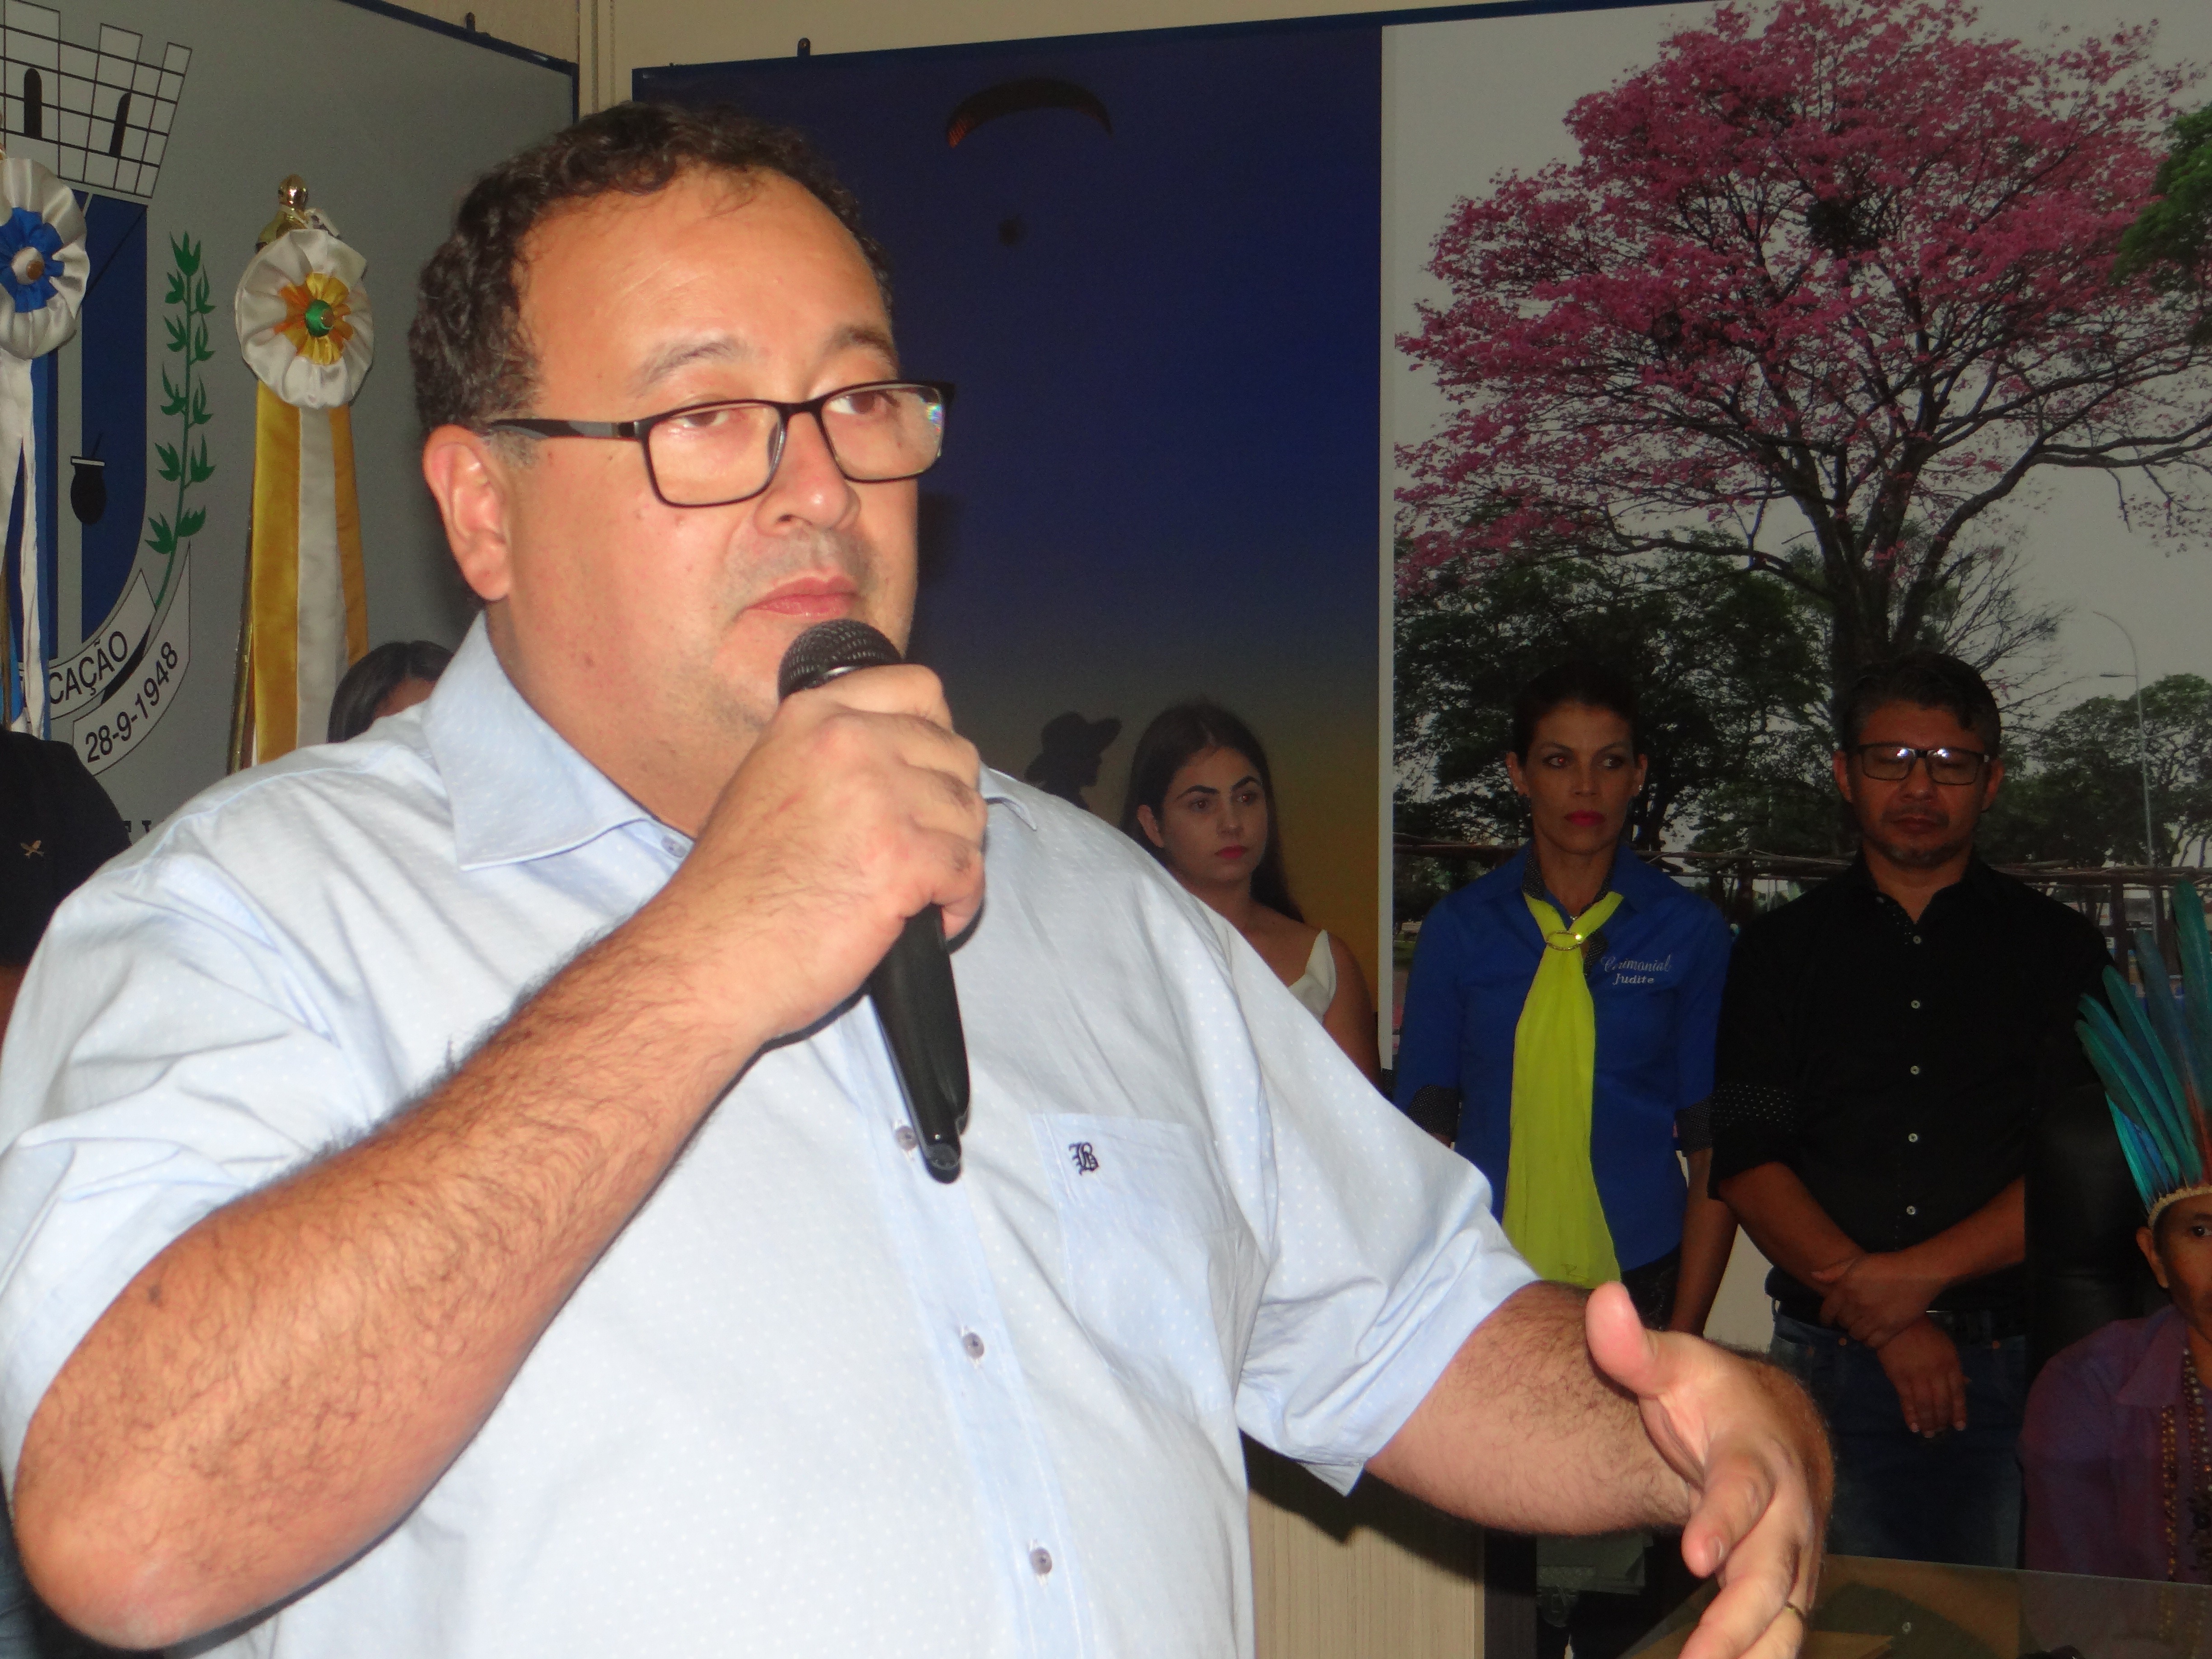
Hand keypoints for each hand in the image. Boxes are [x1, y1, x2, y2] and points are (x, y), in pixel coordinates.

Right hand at [635, 662, 986, 1055]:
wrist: (709, 956)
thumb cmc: (733, 888)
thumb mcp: (768, 779)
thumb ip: (832, 754)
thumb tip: (902, 758)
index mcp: (815, 716)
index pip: (920, 689)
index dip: (937, 734)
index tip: (926, 772)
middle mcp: (850, 743)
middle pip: (955, 755)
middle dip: (947, 806)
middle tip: (917, 846)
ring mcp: (880, 798)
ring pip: (969, 814)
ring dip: (954, 856)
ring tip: (915, 888)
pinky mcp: (903, 859)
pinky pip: (970, 870)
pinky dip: (958, 901)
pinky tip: (926, 917)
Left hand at [1586, 1284, 1827, 1658]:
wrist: (1774, 1425)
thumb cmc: (1713, 1398)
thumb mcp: (1673, 1364)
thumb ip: (1631, 1346)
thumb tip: (1602, 1301)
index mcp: (1757, 1456)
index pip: (1743, 1491)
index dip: (1723, 1522)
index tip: (1696, 1554)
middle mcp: (1787, 1513)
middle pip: (1771, 1571)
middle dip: (1739, 1617)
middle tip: (1700, 1657)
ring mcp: (1793, 1556)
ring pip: (1785, 1616)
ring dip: (1753, 1652)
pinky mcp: (1789, 1587)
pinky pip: (1780, 1633)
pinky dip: (1758, 1656)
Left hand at [1810, 1252, 1945, 1346]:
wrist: (1917, 1274)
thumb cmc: (1885, 1265)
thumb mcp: (1857, 1262)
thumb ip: (1834, 1271)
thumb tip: (1814, 1276)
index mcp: (1846, 1289)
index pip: (1828, 1310)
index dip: (1825, 1317)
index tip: (1827, 1321)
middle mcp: (1856, 1306)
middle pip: (1843, 1322)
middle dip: (1844, 1321)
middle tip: (1850, 1319)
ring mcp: (1873, 1319)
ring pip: (1855, 1335)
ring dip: (1856, 1331)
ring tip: (1861, 1326)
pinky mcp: (1890, 1329)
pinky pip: (1872, 1343)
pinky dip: (1869, 1341)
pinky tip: (1872, 1335)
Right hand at [1872, 1316, 1965, 1436]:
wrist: (1897, 1324)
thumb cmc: (1925, 1333)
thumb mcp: (1947, 1347)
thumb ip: (1954, 1367)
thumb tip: (1966, 1384)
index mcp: (1951, 1364)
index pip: (1958, 1394)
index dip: (1959, 1412)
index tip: (1959, 1427)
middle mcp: (1936, 1373)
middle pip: (1942, 1403)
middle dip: (1942, 1420)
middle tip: (1940, 1431)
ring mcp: (1917, 1377)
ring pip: (1926, 1405)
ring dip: (1928, 1422)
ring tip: (1928, 1434)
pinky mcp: (1899, 1378)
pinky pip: (1907, 1401)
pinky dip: (1911, 1415)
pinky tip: (1913, 1427)